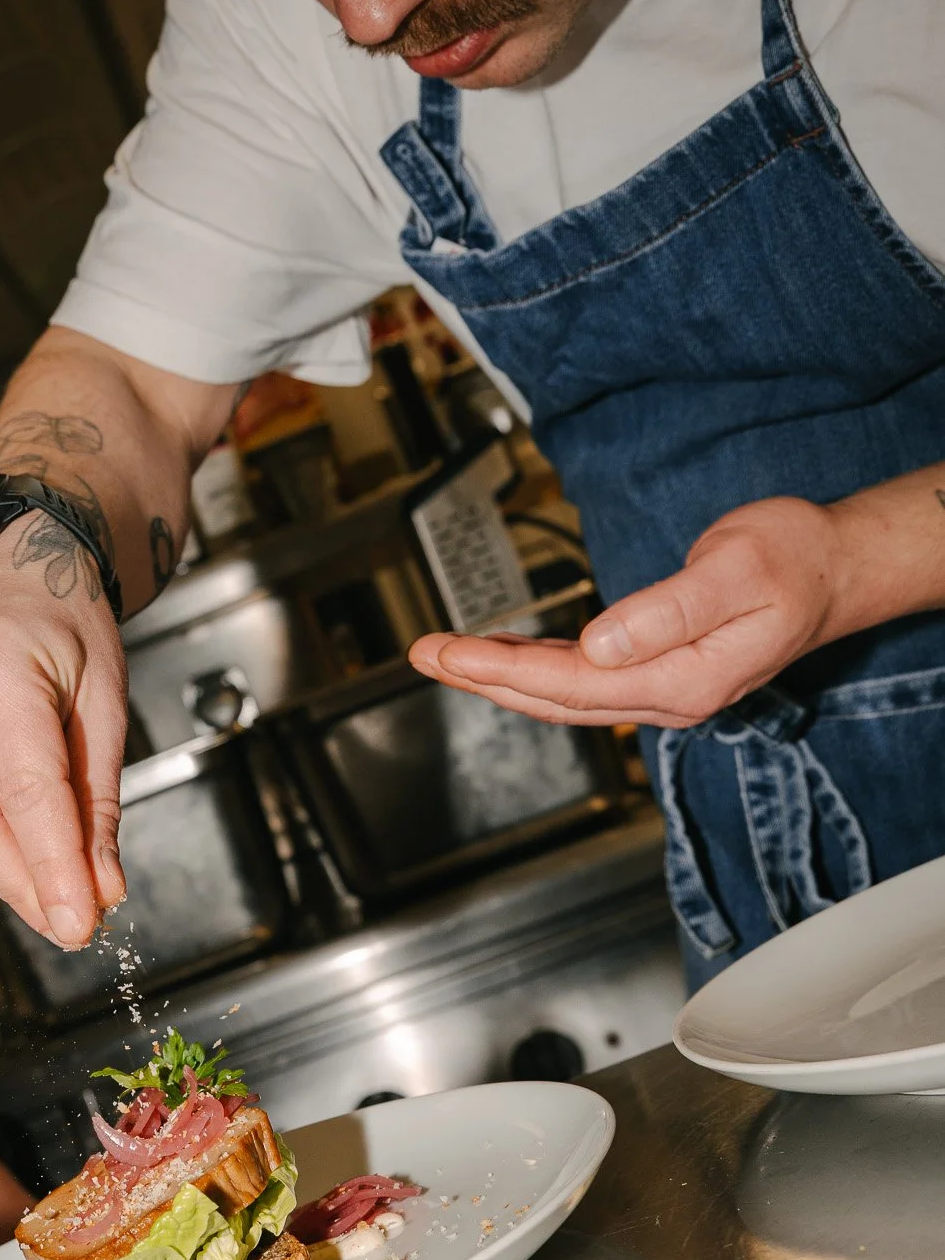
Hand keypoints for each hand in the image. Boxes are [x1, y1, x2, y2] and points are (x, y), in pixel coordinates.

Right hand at [0, 540, 128, 948]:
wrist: (11, 572)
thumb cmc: (64, 623)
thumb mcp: (105, 701)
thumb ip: (97, 799)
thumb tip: (100, 885)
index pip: (24, 793)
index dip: (51, 870)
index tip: (79, 923)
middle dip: (23, 887)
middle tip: (71, 923)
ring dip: (1, 877)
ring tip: (53, 895)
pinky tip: (14, 853)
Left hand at [408, 497, 849, 726]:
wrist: (835, 570)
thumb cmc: (795, 559)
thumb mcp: (739, 570)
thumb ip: (669, 610)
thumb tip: (599, 642)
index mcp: (682, 681)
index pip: (571, 683)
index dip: (503, 669)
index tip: (449, 651)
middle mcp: (667, 699)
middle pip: (555, 700)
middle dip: (482, 679)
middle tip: (422, 653)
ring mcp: (661, 691)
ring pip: (563, 695)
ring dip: (500, 678)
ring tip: (443, 656)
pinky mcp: (657, 672)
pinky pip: (580, 682)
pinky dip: (533, 671)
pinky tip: (501, 659)